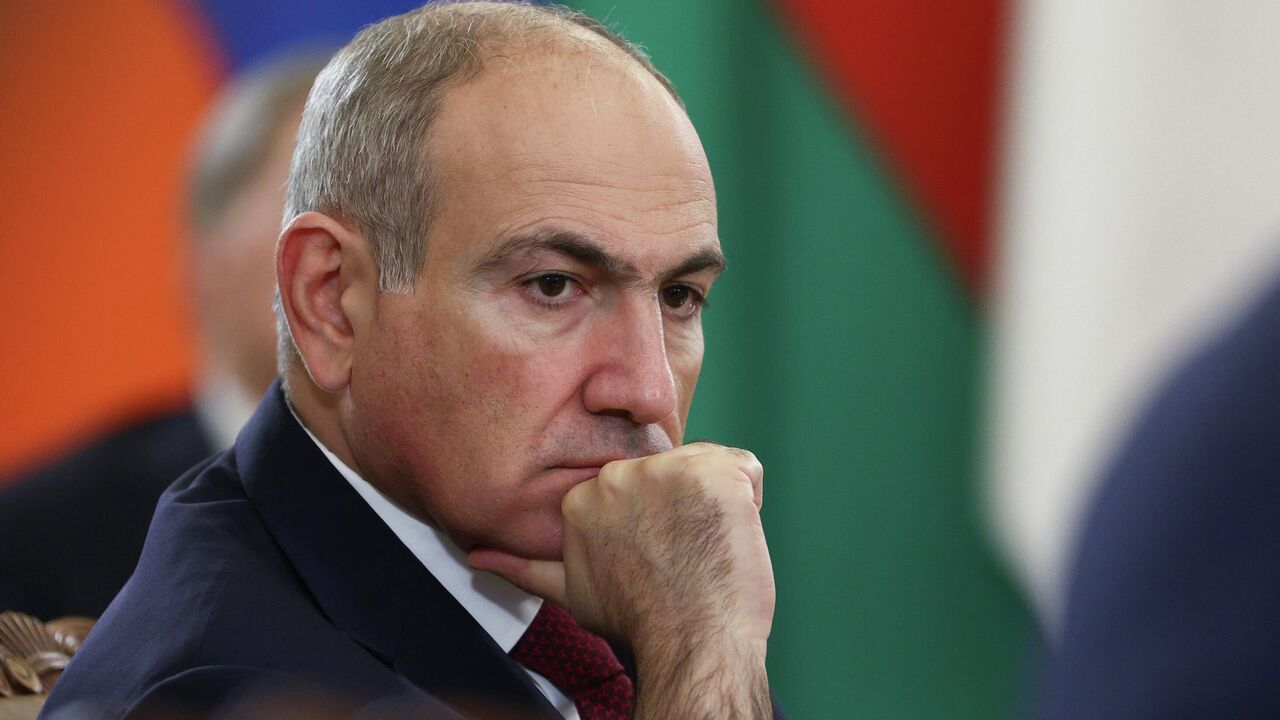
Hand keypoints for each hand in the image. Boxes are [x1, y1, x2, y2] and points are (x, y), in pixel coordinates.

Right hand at [469, 442, 775, 718]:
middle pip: (670, 473)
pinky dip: (749, 501)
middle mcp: (620, 473)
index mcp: (584, 496)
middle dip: (682, 508)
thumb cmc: (639, 620)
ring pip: (707, 470)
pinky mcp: (715, 471)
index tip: (657, 553)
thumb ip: (525, 566)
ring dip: (715, 505)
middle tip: (682, 555)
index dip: (654, 519)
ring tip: (705, 550)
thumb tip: (476, 558)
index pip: (636, 486)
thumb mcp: (571, 591)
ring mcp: (668, 469)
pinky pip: (746, 470)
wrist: (690, 642)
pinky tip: (731, 537)